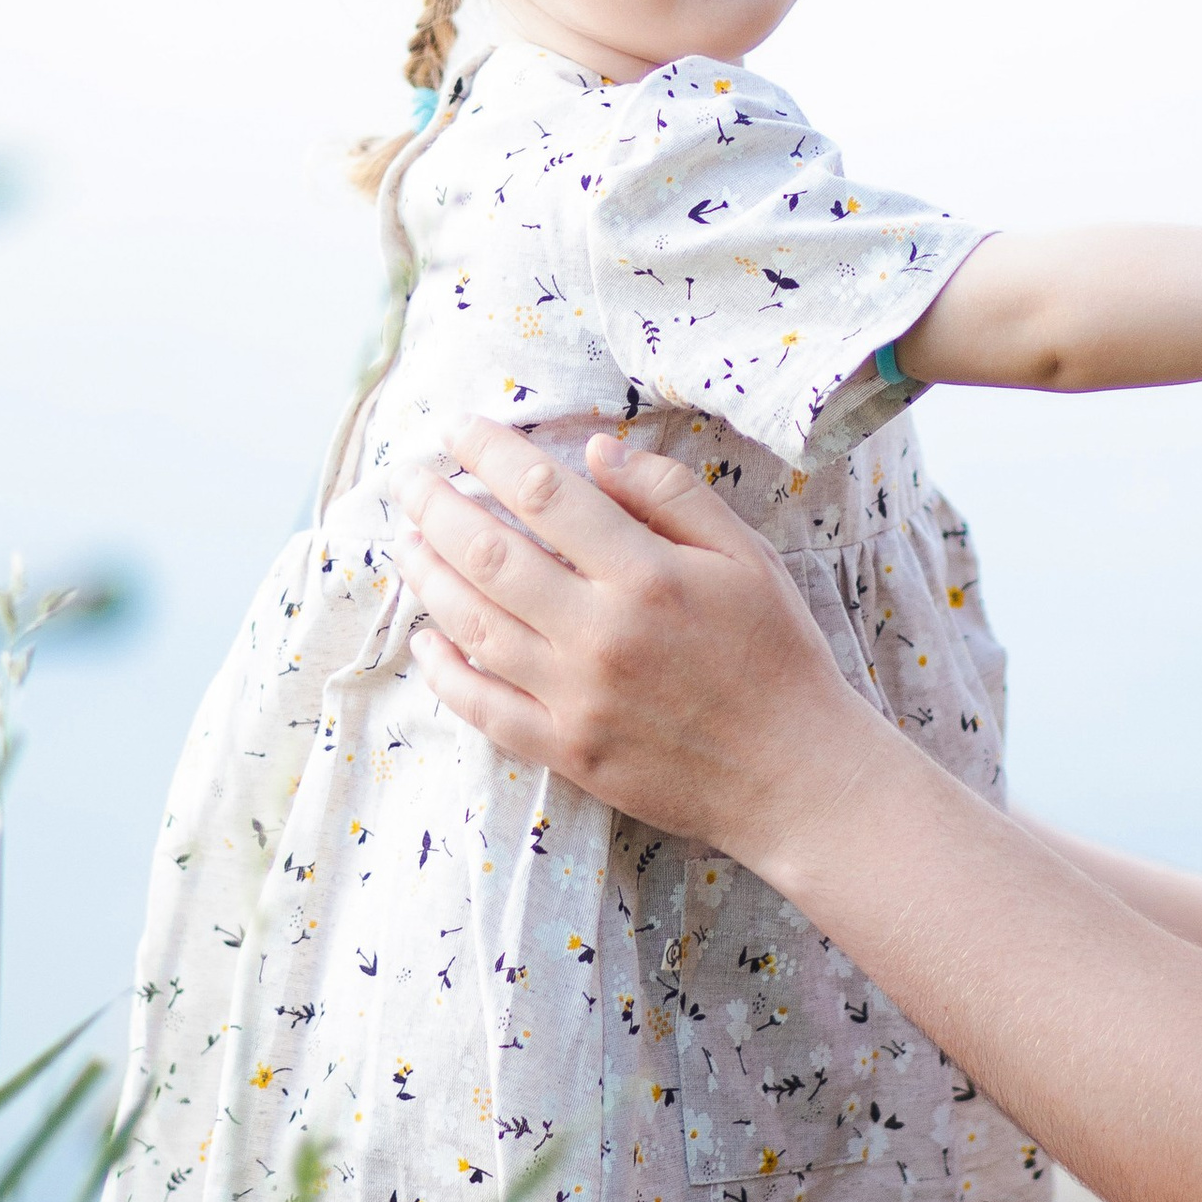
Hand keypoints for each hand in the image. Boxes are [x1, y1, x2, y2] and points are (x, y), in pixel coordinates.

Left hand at [390, 418, 889, 869]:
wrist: (795, 773)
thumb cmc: (776, 654)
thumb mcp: (746, 555)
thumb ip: (671, 494)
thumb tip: (593, 449)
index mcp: (647, 574)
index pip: (544, 494)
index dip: (490, 452)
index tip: (457, 429)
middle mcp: (600, 633)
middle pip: (488, 553)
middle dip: (434, 505)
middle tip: (407, 477)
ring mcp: (575, 697)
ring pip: (471, 625)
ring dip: (427, 576)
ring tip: (407, 540)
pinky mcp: (565, 750)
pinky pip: (482, 706)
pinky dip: (442, 670)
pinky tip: (424, 639)